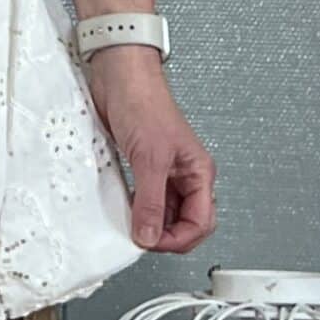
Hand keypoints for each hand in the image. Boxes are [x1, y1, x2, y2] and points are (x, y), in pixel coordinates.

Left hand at [83, 48, 216, 253]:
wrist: (118, 77)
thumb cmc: (143, 102)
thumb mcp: (149, 159)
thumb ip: (151, 202)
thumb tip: (149, 236)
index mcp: (198, 172)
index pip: (201, 222)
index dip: (179, 239)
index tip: (153, 242)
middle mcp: (184, 175)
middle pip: (184, 223)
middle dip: (165, 236)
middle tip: (142, 239)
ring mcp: (163, 172)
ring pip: (163, 214)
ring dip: (148, 224)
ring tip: (131, 226)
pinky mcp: (141, 168)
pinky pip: (144, 201)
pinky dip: (134, 211)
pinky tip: (123, 211)